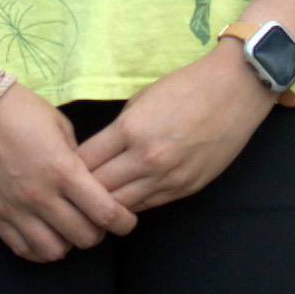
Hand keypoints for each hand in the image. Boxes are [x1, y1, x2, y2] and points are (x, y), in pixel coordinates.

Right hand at [0, 69, 143, 262]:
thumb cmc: (19, 109)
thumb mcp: (60, 126)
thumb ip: (77, 158)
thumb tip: (87, 181)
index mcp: (63, 170)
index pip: (105, 212)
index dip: (123, 223)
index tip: (126, 221)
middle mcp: (41, 196)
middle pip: (84, 237)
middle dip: (98, 233)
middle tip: (96, 221)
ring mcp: (15, 209)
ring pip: (53, 251)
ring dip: (68, 244)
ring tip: (67, 230)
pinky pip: (22, 249)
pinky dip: (38, 250)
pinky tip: (44, 236)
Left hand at [74, 44, 275, 214]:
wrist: (235, 89)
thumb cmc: (186, 87)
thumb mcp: (141, 101)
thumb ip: (117, 132)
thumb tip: (96, 156)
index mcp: (130, 130)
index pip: (84, 164)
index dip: (67, 170)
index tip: (59, 171)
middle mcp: (147, 158)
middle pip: (98, 190)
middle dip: (80, 193)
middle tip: (68, 195)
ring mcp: (169, 177)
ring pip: (122, 206)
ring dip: (105, 205)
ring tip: (90, 205)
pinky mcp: (187, 187)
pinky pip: (149, 206)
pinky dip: (132, 204)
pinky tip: (122, 201)